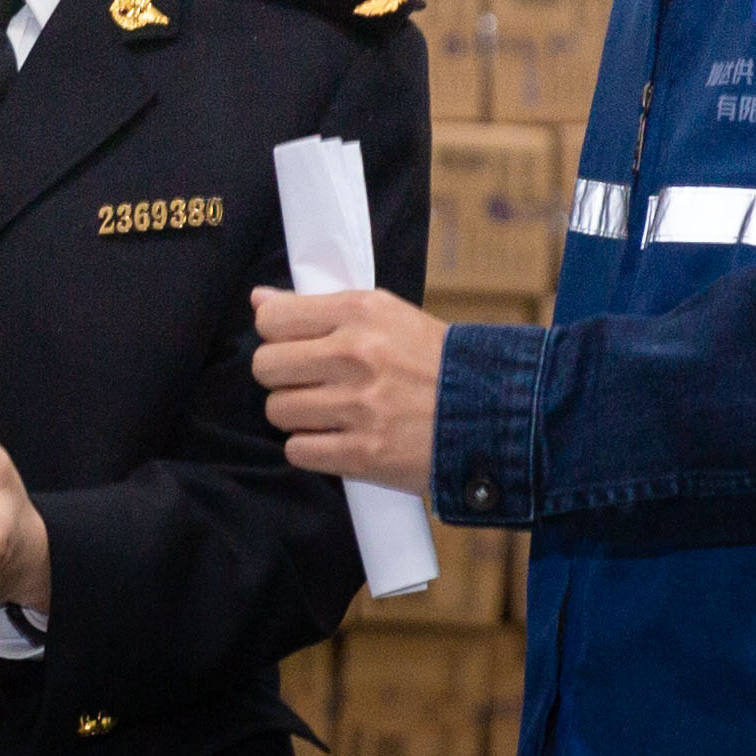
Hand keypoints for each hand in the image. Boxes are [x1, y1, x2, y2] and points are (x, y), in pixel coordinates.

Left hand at [249, 285, 448, 495]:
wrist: (497, 414)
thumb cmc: (437, 363)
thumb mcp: (388, 316)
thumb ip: (321, 309)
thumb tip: (258, 300)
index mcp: (362, 312)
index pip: (272, 319)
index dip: (276, 335)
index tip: (294, 346)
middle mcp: (356, 355)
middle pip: (266, 367)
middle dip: (282, 378)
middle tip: (311, 383)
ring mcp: (359, 406)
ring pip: (278, 411)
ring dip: (297, 416)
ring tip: (331, 413)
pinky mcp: (363, 454)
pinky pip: (298, 451)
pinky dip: (311, 449)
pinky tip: (337, 439)